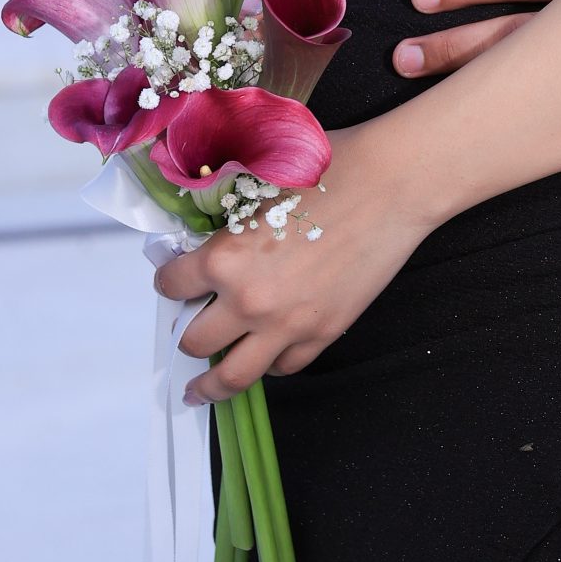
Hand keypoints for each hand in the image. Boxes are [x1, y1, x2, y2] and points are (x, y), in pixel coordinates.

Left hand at [156, 122, 424, 403]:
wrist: (390, 185)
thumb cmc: (330, 169)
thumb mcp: (260, 186)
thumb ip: (228, 220)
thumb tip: (205, 241)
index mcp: (224, 258)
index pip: (171, 286)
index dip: (169, 282)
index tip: (174, 283)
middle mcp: (249, 300)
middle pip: (195, 341)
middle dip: (187, 337)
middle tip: (188, 335)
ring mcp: (287, 325)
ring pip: (233, 376)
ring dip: (211, 385)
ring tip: (200, 392)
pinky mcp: (323, 334)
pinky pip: (284, 367)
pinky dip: (270, 364)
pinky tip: (267, 356)